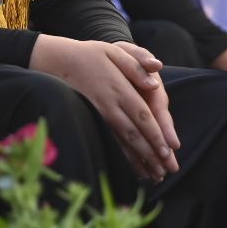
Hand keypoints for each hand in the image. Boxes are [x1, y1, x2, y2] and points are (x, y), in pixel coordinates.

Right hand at [29, 35, 179, 181]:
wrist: (58, 61)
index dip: (154, 134)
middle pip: (134, 134)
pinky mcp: (94, 120)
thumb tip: (155, 80)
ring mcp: (100, 115)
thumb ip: (136, 65)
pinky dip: (124, 156)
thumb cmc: (91, 54)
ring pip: (122, 141)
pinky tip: (134, 167)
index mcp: (118, 88)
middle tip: (167, 171)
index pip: (141, 115)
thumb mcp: (114, 51)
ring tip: (154, 176)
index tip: (168, 151)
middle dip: (151, 154)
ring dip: (139, 160)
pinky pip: (111, 141)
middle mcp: (110, 105)